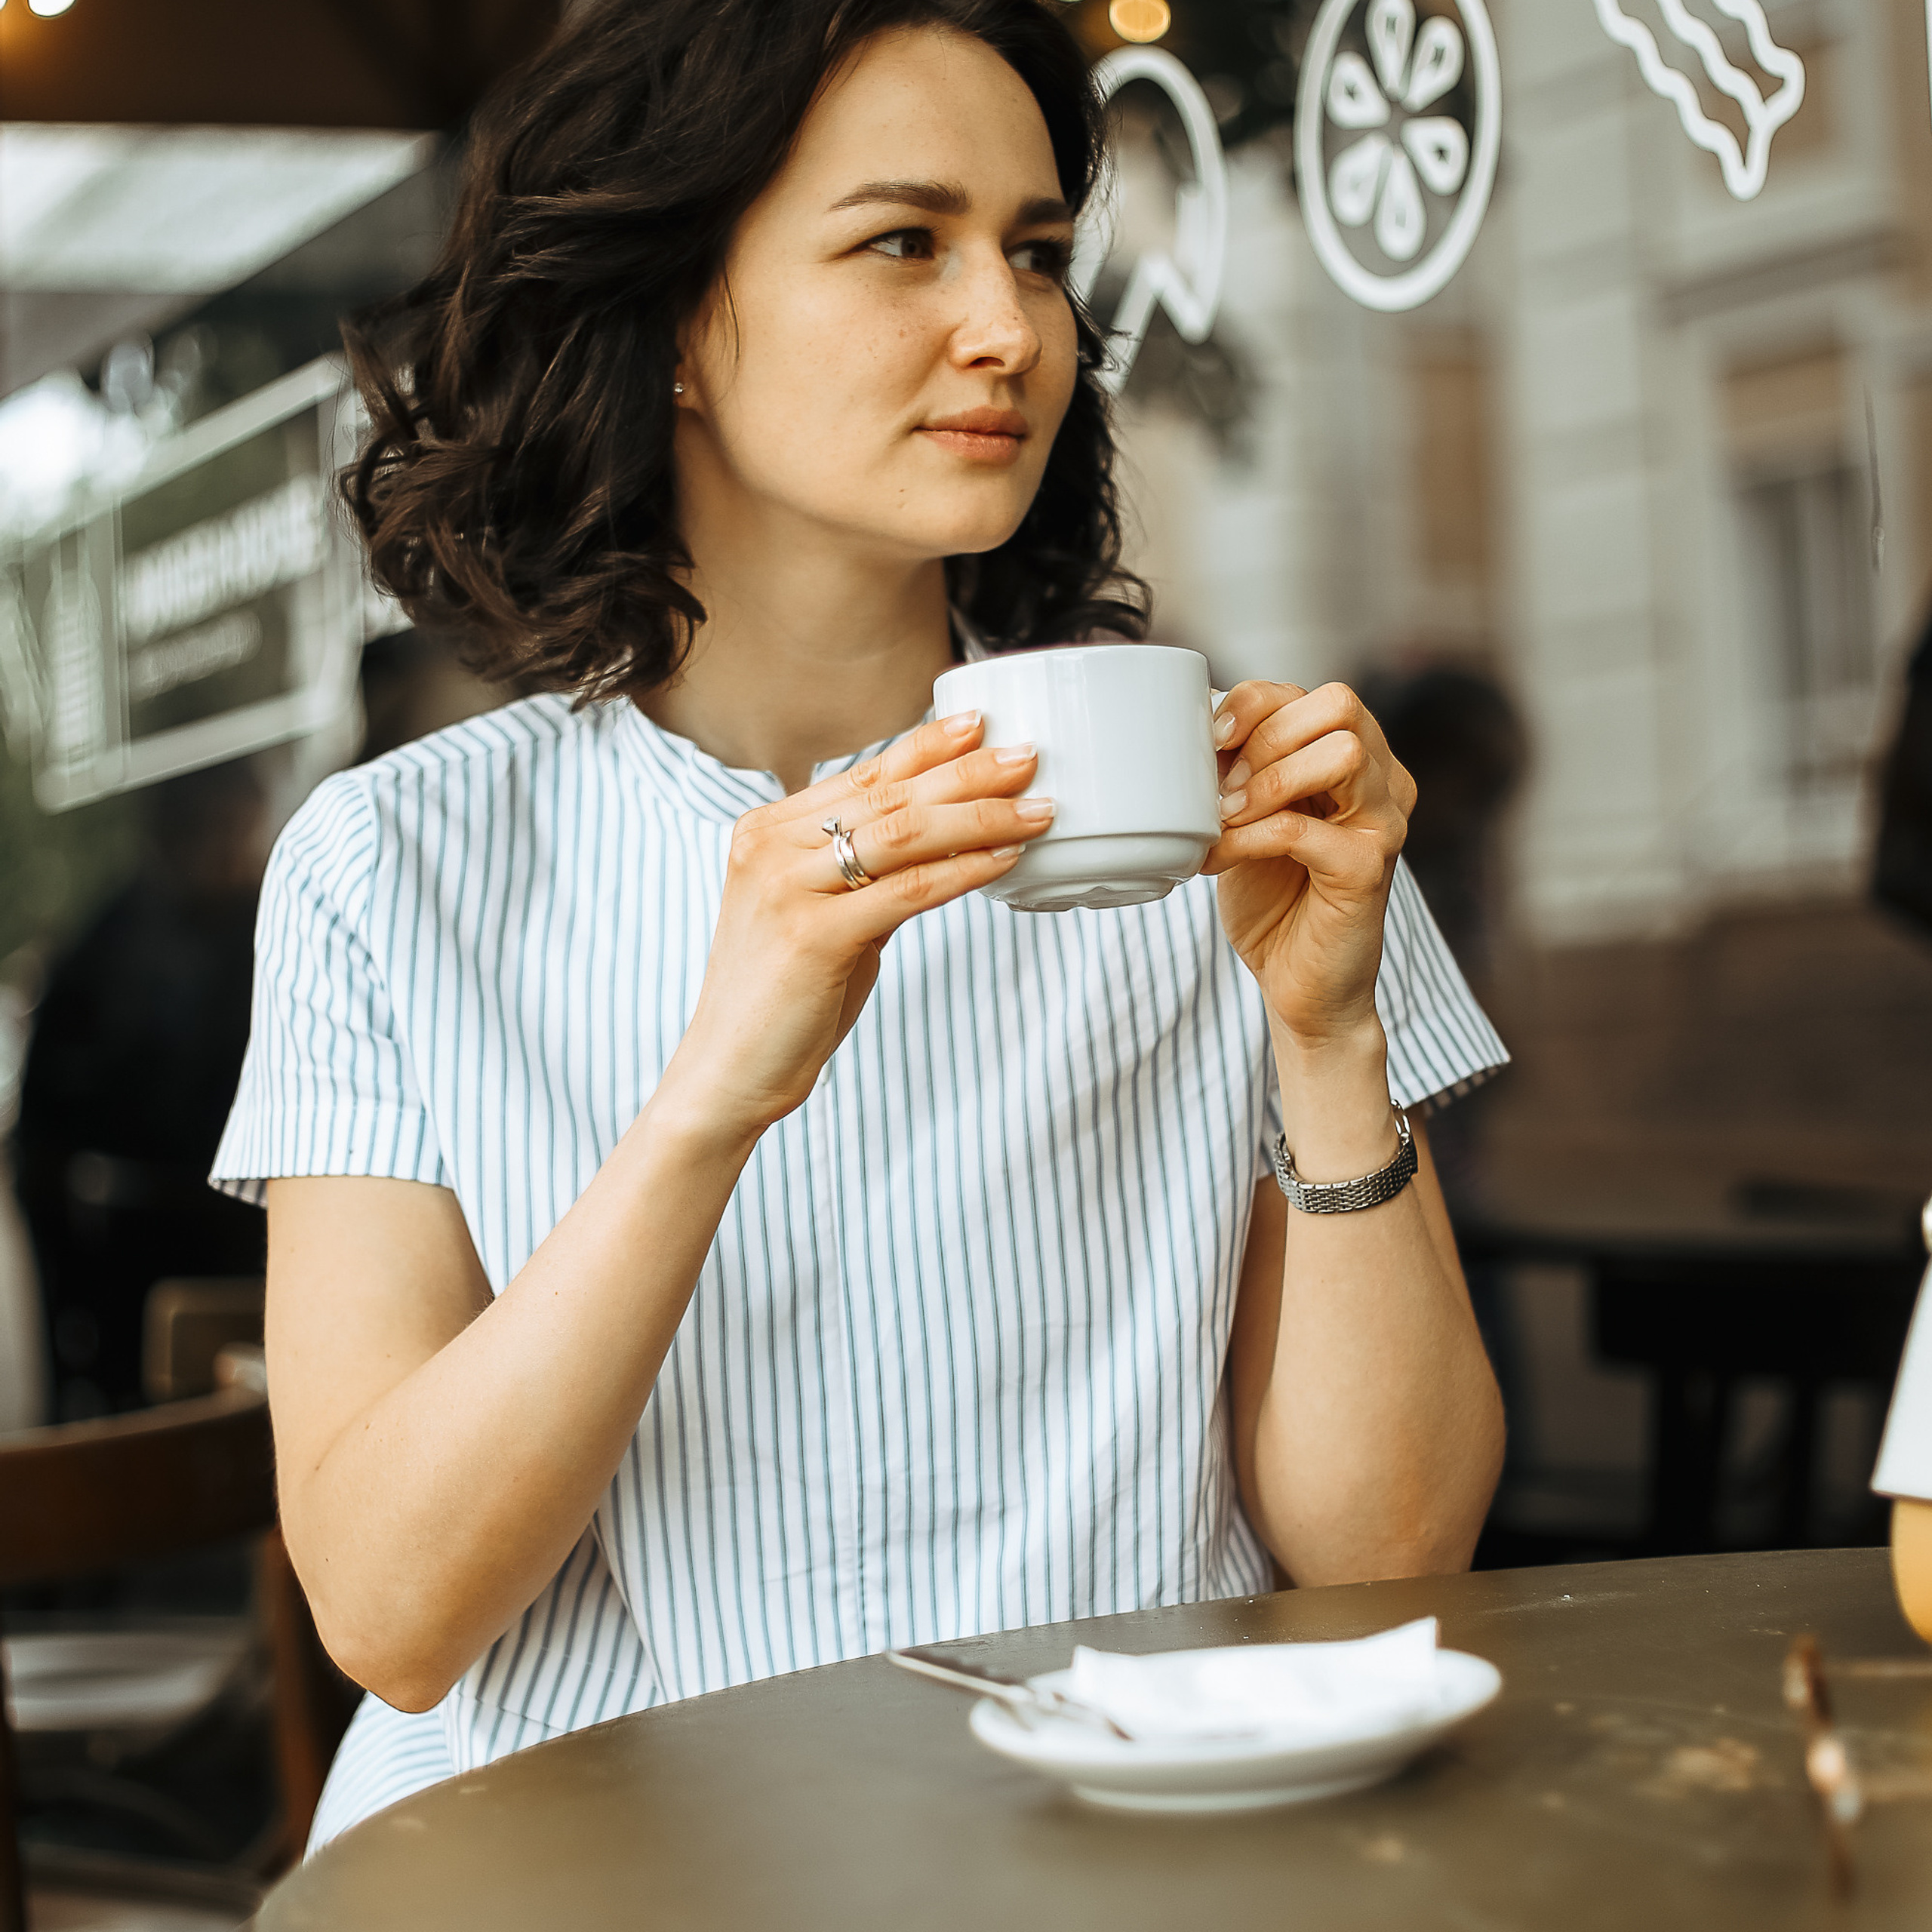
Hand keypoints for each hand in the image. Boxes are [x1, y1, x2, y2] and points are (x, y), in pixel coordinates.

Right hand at [661, 712, 1050, 1138]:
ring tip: (1036, 808)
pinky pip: (909, 890)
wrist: (727, 1073)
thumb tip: (940, 845)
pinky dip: (965, 870)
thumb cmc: (780, 1001)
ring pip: (903, 834)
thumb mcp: (820, 917)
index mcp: (764, 833)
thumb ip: (864, 877)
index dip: (924, 748)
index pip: (861, 776)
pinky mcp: (813, 935)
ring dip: (980, 816)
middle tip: (1027, 757)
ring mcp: (787, 889)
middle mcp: (770, 849)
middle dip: (967, 773)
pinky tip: (1006, 857)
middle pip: (888, 796)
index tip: (978, 726)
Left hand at [1204, 682, 1415, 1050]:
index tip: (1210, 739)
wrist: (1299, 986)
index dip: (1256, 704)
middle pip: (1340, 704)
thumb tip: (1193, 719)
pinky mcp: (1367, 869)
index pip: (1315, 694)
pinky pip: (1303, 828)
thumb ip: (1240, 767)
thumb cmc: (1273, 898)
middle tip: (1223, 785)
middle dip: (1266, 735)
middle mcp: (1385, 782)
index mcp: (1360, 759)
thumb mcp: (1248, 816)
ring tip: (1223, 818)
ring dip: (1267, 779)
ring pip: (1340, 753)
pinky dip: (1248, 837)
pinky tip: (1217, 859)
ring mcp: (1385, 824)